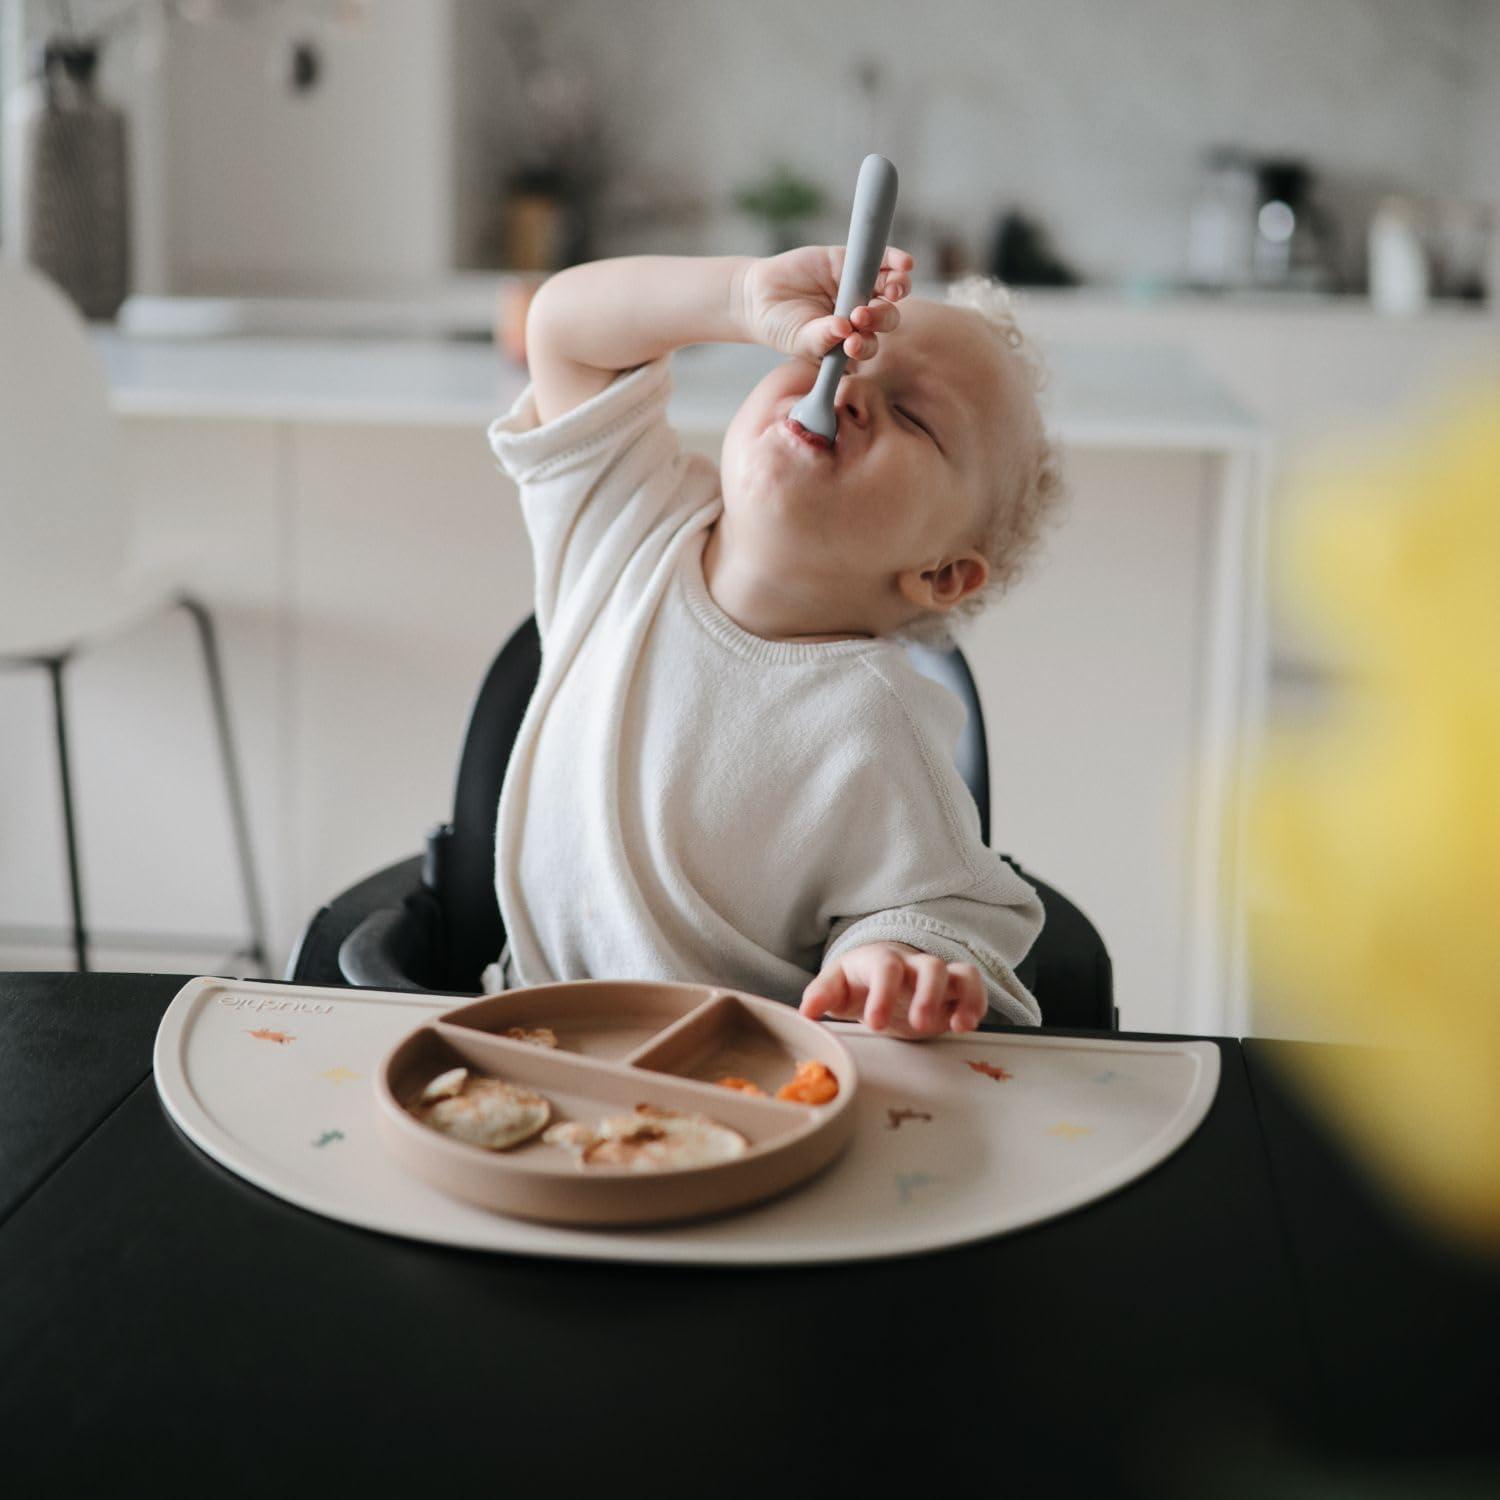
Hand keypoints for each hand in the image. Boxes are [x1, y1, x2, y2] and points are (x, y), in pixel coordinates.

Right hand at [734, 244, 913, 365]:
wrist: (761, 296)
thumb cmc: (781, 326)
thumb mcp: (799, 340)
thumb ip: (822, 339)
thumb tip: (844, 330)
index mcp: (851, 341)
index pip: (868, 345)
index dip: (865, 344)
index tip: (851, 344)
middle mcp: (860, 315)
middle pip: (885, 317)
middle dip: (877, 317)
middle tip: (859, 315)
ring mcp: (860, 287)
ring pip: (891, 288)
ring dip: (898, 289)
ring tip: (892, 290)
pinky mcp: (853, 261)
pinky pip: (883, 260)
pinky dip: (896, 260)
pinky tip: (905, 263)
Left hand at [799, 941, 987, 1039]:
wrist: (878, 975)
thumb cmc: (857, 981)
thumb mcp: (836, 986)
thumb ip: (821, 995)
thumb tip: (806, 1012)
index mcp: (880, 961)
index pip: (886, 968)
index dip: (883, 993)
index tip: (875, 1023)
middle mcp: (912, 965)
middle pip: (930, 966)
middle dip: (928, 995)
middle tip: (919, 1024)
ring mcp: (935, 976)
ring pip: (959, 973)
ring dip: (963, 998)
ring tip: (959, 1025)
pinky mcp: (953, 990)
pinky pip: (973, 986)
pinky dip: (977, 1003)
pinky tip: (967, 1025)